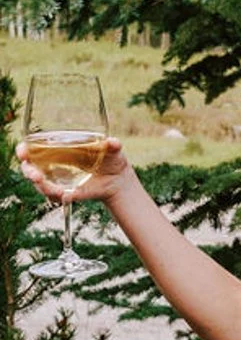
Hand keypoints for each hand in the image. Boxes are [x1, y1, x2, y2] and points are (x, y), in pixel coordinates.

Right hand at [15, 138, 133, 207]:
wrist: (118, 179)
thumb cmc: (111, 158)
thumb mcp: (113, 150)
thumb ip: (112, 145)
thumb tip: (112, 142)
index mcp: (58, 149)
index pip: (32, 148)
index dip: (24, 150)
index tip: (23, 152)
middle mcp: (53, 164)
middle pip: (30, 168)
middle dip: (28, 172)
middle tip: (35, 175)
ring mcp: (57, 180)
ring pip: (40, 185)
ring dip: (43, 187)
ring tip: (53, 189)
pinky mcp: (65, 192)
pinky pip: (55, 196)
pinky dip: (57, 196)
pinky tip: (65, 195)